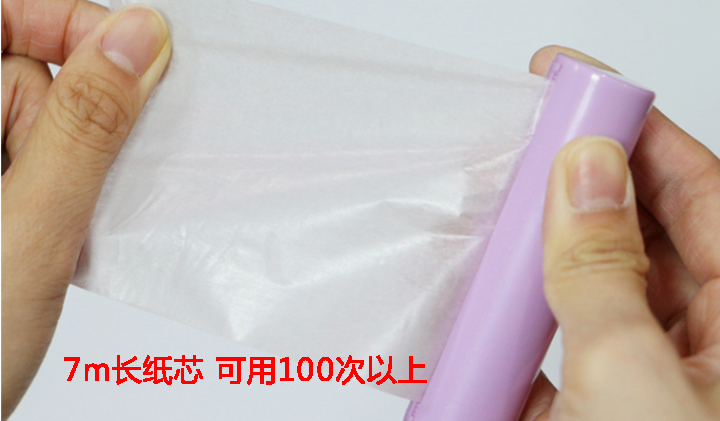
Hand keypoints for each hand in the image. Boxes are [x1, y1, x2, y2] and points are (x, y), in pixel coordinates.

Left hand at [1, 1, 170, 416]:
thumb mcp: (31, 227)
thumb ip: (87, 126)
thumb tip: (134, 38)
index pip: (2, 16)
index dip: (66, 22)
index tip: (130, 53)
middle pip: (26, 75)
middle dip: (70, 126)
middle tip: (63, 195)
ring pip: (46, 127)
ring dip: (72, 170)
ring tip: (50, 231)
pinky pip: (45, 166)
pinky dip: (67, 192)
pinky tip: (52, 234)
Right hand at [520, 46, 719, 419]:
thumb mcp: (631, 381)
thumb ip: (602, 274)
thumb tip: (582, 170)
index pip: (702, 192)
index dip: (641, 130)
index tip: (580, 87)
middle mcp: (709, 346)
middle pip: (643, 233)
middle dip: (582, 186)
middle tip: (529, 146)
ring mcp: (652, 378)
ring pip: (596, 286)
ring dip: (542, 259)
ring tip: (499, 226)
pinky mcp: (601, 408)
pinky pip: (563, 344)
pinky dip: (520, 326)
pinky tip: (489, 313)